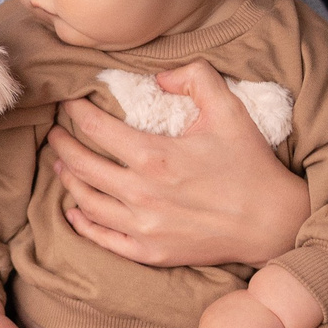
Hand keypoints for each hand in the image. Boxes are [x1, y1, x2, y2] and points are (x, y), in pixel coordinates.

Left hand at [48, 59, 308, 267]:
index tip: (70, 104)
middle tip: (55, 132)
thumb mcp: (229, 109)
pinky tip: (74, 208)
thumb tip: (158, 76)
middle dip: (62, 144)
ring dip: (68, 179)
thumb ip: (194, 77)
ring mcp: (142, 227)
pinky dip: (82, 221)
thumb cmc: (250, 164)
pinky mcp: (149, 252)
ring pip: (86, 201)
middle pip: (81, 165)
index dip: (76, 113)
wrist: (272, 223)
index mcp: (154, 156)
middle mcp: (141, 194)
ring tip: (61, 164)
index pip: (95, 129)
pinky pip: (102, 237)